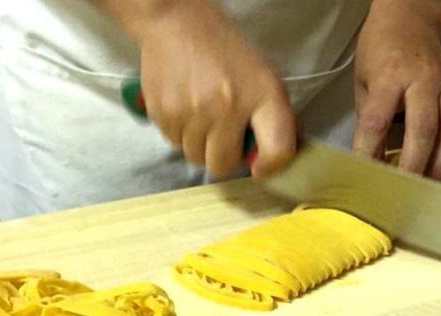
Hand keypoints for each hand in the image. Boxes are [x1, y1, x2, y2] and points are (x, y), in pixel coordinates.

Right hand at [106, 0, 295, 177]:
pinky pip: (174, 143)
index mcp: (262, 95)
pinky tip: (185, 108)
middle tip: (224, 137)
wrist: (177, 23)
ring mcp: (192, 112)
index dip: (271, 167)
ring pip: (195, 157)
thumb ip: (273, 116)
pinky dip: (180, 133)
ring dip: (200, 145)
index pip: (277, 150)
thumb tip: (273, 156)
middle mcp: (227, 108)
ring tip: (202, 116)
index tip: (260, 168)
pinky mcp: (164, 113)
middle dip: (224, 156)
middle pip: (223, 165)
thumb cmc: (226, 52)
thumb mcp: (262, 76)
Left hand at [353, 0, 440, 181]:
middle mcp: (421, 81)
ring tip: (429, 188)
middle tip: (402, 190)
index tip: (363, 175)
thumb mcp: (364, 81)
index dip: (369, 151)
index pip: (377, 121)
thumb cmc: (380, 50)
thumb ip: (369, 119)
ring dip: (440, 163)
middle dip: (412, 165)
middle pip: (422, 129)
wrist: (410, 19)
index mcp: (390, 76)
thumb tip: (370, 158)